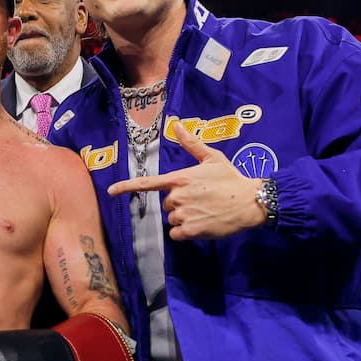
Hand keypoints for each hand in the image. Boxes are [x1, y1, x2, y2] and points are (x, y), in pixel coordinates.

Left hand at [106, 122, 266, 240]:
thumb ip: (191, 144)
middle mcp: (177, 196)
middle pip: (166, 205)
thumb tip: (177, 125)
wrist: (249, 202)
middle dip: (180, 204)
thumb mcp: (212, 158)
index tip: (110, 191)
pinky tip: (202, 224)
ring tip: (205, 211)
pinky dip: (185, 233)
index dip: (126, 187)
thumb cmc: (231, 178)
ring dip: (184, 219)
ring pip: (172, 220)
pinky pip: (176, 234)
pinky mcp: (191, 230)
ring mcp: (183, 214)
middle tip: (201, 199)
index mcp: (179, 178)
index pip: (147, 183)